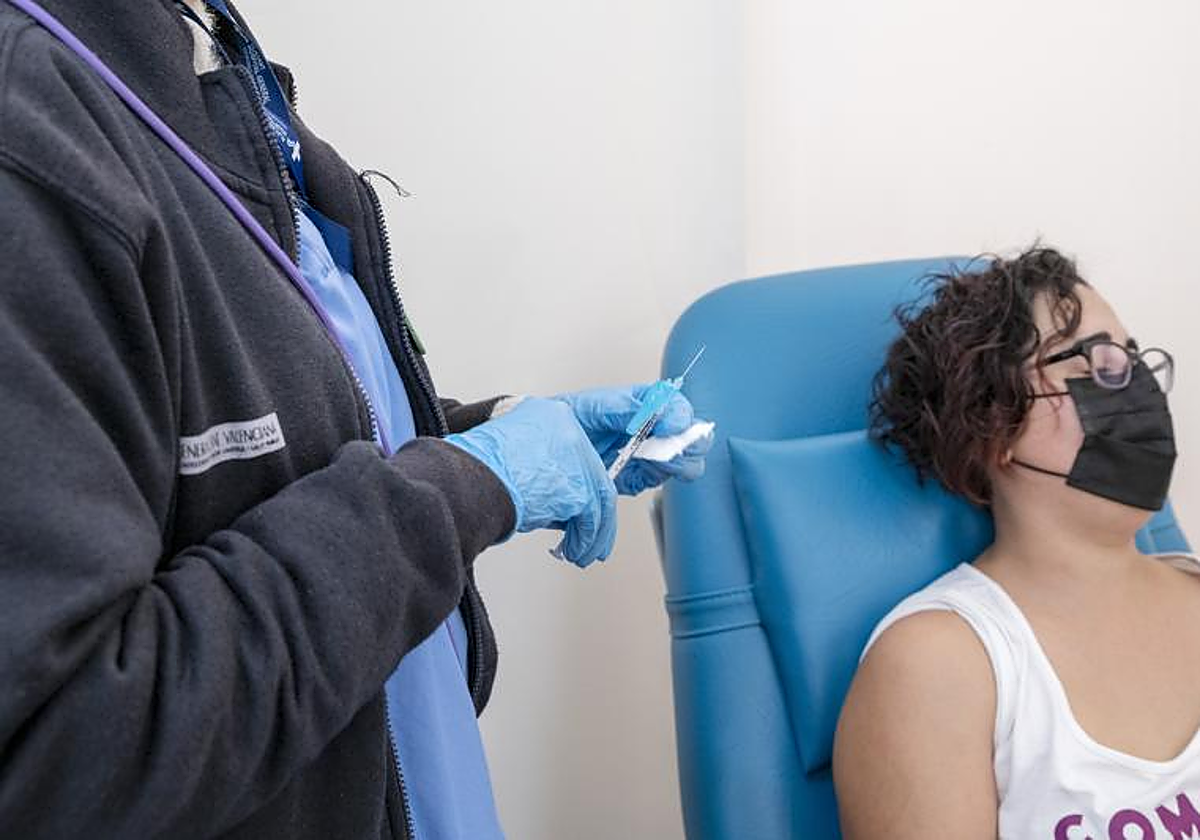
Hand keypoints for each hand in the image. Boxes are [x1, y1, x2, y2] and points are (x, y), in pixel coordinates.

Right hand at [445, 397, 616, 566]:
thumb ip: (537, 463)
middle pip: (595, 471)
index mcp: (549, 414)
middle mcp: (566, 428)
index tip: (620, 461)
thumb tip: (554, 499)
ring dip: (593, 531)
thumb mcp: (508, 452)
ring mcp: (575, 454)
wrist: (462, 481)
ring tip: (584, 550)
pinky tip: (576, 551)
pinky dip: (586, 540)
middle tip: (594, 528)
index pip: (586, 432)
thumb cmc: (472, 471)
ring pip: (599, 496)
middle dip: (598, 507)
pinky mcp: (577, 485)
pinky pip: (592, 519)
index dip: (599, 455)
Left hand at [554, 384, 711, 495]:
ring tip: (658, 461)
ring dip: (675, 462)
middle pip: (687, 434)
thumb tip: (654, 411)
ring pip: (680, 460)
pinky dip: (652, 478)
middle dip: (688, 441)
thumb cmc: (558, 422)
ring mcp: (640, 454)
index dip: (679, 413)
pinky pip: (654, 480)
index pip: (671, 403)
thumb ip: (624, 408)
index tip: (673, 424)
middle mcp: (644, 429)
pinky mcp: (631, 478)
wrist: (536, 455)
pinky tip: (639, 473)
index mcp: (637, 404)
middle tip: (674, 447)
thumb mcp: (590, 408)